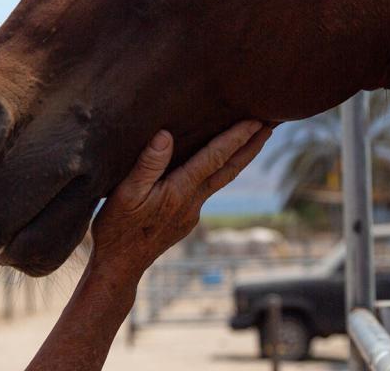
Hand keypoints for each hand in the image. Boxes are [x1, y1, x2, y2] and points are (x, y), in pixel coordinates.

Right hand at [90, 120, 272, 277]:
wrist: (120, 267)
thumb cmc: (117, 229)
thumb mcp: (124, 194)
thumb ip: (147, 165)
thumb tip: (166, 136)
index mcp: (179, 192)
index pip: (214, 158)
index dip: (236, 138)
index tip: (257, 121)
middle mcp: (192, 202)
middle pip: (229, 170)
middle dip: (251, 146)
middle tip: (272, 125)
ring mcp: (192, 213)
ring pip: (220, 180)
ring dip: (238, 158)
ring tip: (253, 139)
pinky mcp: (186, 220)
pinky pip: (206, 189)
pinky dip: (218, 172)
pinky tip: (215, 165)